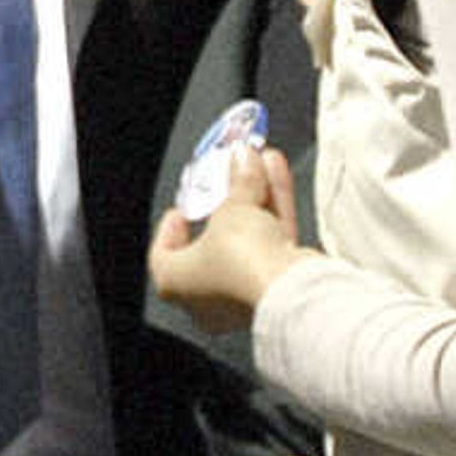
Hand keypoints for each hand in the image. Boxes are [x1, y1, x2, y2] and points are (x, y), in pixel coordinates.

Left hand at [147, 146, 301, 334]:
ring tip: (259, 161)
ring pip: (248, 238)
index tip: (183, 208)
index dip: (172, 228)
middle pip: (216, 239)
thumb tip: (242, 159)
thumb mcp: (232, 209)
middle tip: (230, 170)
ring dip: (255, 197)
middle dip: (227, 199)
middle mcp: (208, 297)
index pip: (164, 256)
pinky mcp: (278, 288)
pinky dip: (274, 210)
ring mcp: (245, 295)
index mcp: (176, 284)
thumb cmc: (242, 263)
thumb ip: (238, 182)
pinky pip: (272, 243)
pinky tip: (278, 175)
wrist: (291, 291)